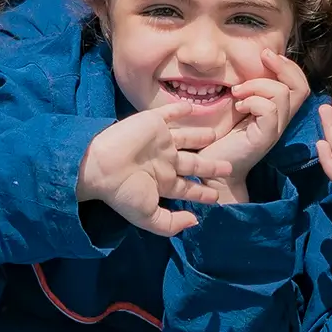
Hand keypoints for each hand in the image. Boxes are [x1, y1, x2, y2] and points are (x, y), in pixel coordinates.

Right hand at [77, 104, 231, 236]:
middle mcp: (163, 161)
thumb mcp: (148, 217)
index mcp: (162, 182)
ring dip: (200, 136)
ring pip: (186, 138)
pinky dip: (180, 110)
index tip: (217, 195)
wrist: (102, 166)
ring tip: (217, 135)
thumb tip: (195, 222)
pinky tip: (193, 107)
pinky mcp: (152, 123)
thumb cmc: (124, 192)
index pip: (188, 188)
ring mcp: (159, 141)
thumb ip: (171, 224)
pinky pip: (169, 113)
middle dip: (211, 166)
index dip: (203, 192)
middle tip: (229, 166)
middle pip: (193, 163)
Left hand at [203, 51, 310, 203]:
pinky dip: (253, 101)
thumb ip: (249, 90)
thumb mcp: (238, 107)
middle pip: (301, 86)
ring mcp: (275, 129)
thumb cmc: (222, 138)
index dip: (289, 66)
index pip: (300, 83)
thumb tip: (251, 64)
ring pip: (282, 94)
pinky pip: (269, 110)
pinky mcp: (265, 138)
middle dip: (284, 66)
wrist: (214, 169)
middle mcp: (282, 119)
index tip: (266, 55)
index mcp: (278, 111)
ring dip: (258, 85)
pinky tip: (239, 106)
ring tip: (238, 92)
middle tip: (263, 57)